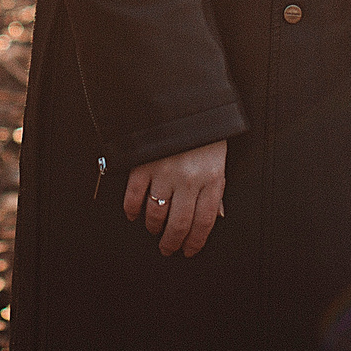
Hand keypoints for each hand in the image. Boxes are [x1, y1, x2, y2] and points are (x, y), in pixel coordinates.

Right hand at [121, 139, 225, 256]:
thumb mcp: (218, 159)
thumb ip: (215, 189)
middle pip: (179, 224)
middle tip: (167, 249)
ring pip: (156, 214)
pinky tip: (134, 214)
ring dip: (153, 227)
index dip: (195, 242)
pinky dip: (132, 209)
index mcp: (212, 178)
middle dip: (172, 242)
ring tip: (153, 230)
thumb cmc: (204, 130)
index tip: (188, 251)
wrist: (183, 99)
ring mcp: (165, 172)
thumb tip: (215, 216)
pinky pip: (134, 195)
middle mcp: (189, 179)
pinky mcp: (144, 164)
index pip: (204, 222)